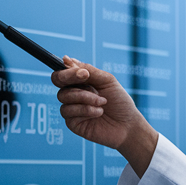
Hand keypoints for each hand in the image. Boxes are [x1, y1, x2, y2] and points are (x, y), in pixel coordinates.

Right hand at [51, 57, 157, 174]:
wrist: (128, 125)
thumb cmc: (119, 102)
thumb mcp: (107, 80)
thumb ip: (88, 69)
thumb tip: (66, 59)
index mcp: (80, 82)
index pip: (63, 71)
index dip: (68, 70)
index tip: (84, 73)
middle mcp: (73, 94)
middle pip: (57, 81)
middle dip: (71, 79)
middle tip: (88, 81)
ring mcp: (71, 108)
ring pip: (64, 96)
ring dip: (85, 97)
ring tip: (102, 102)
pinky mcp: (72, 123)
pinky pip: (69, 112)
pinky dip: (86, 110)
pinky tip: (99, 113)